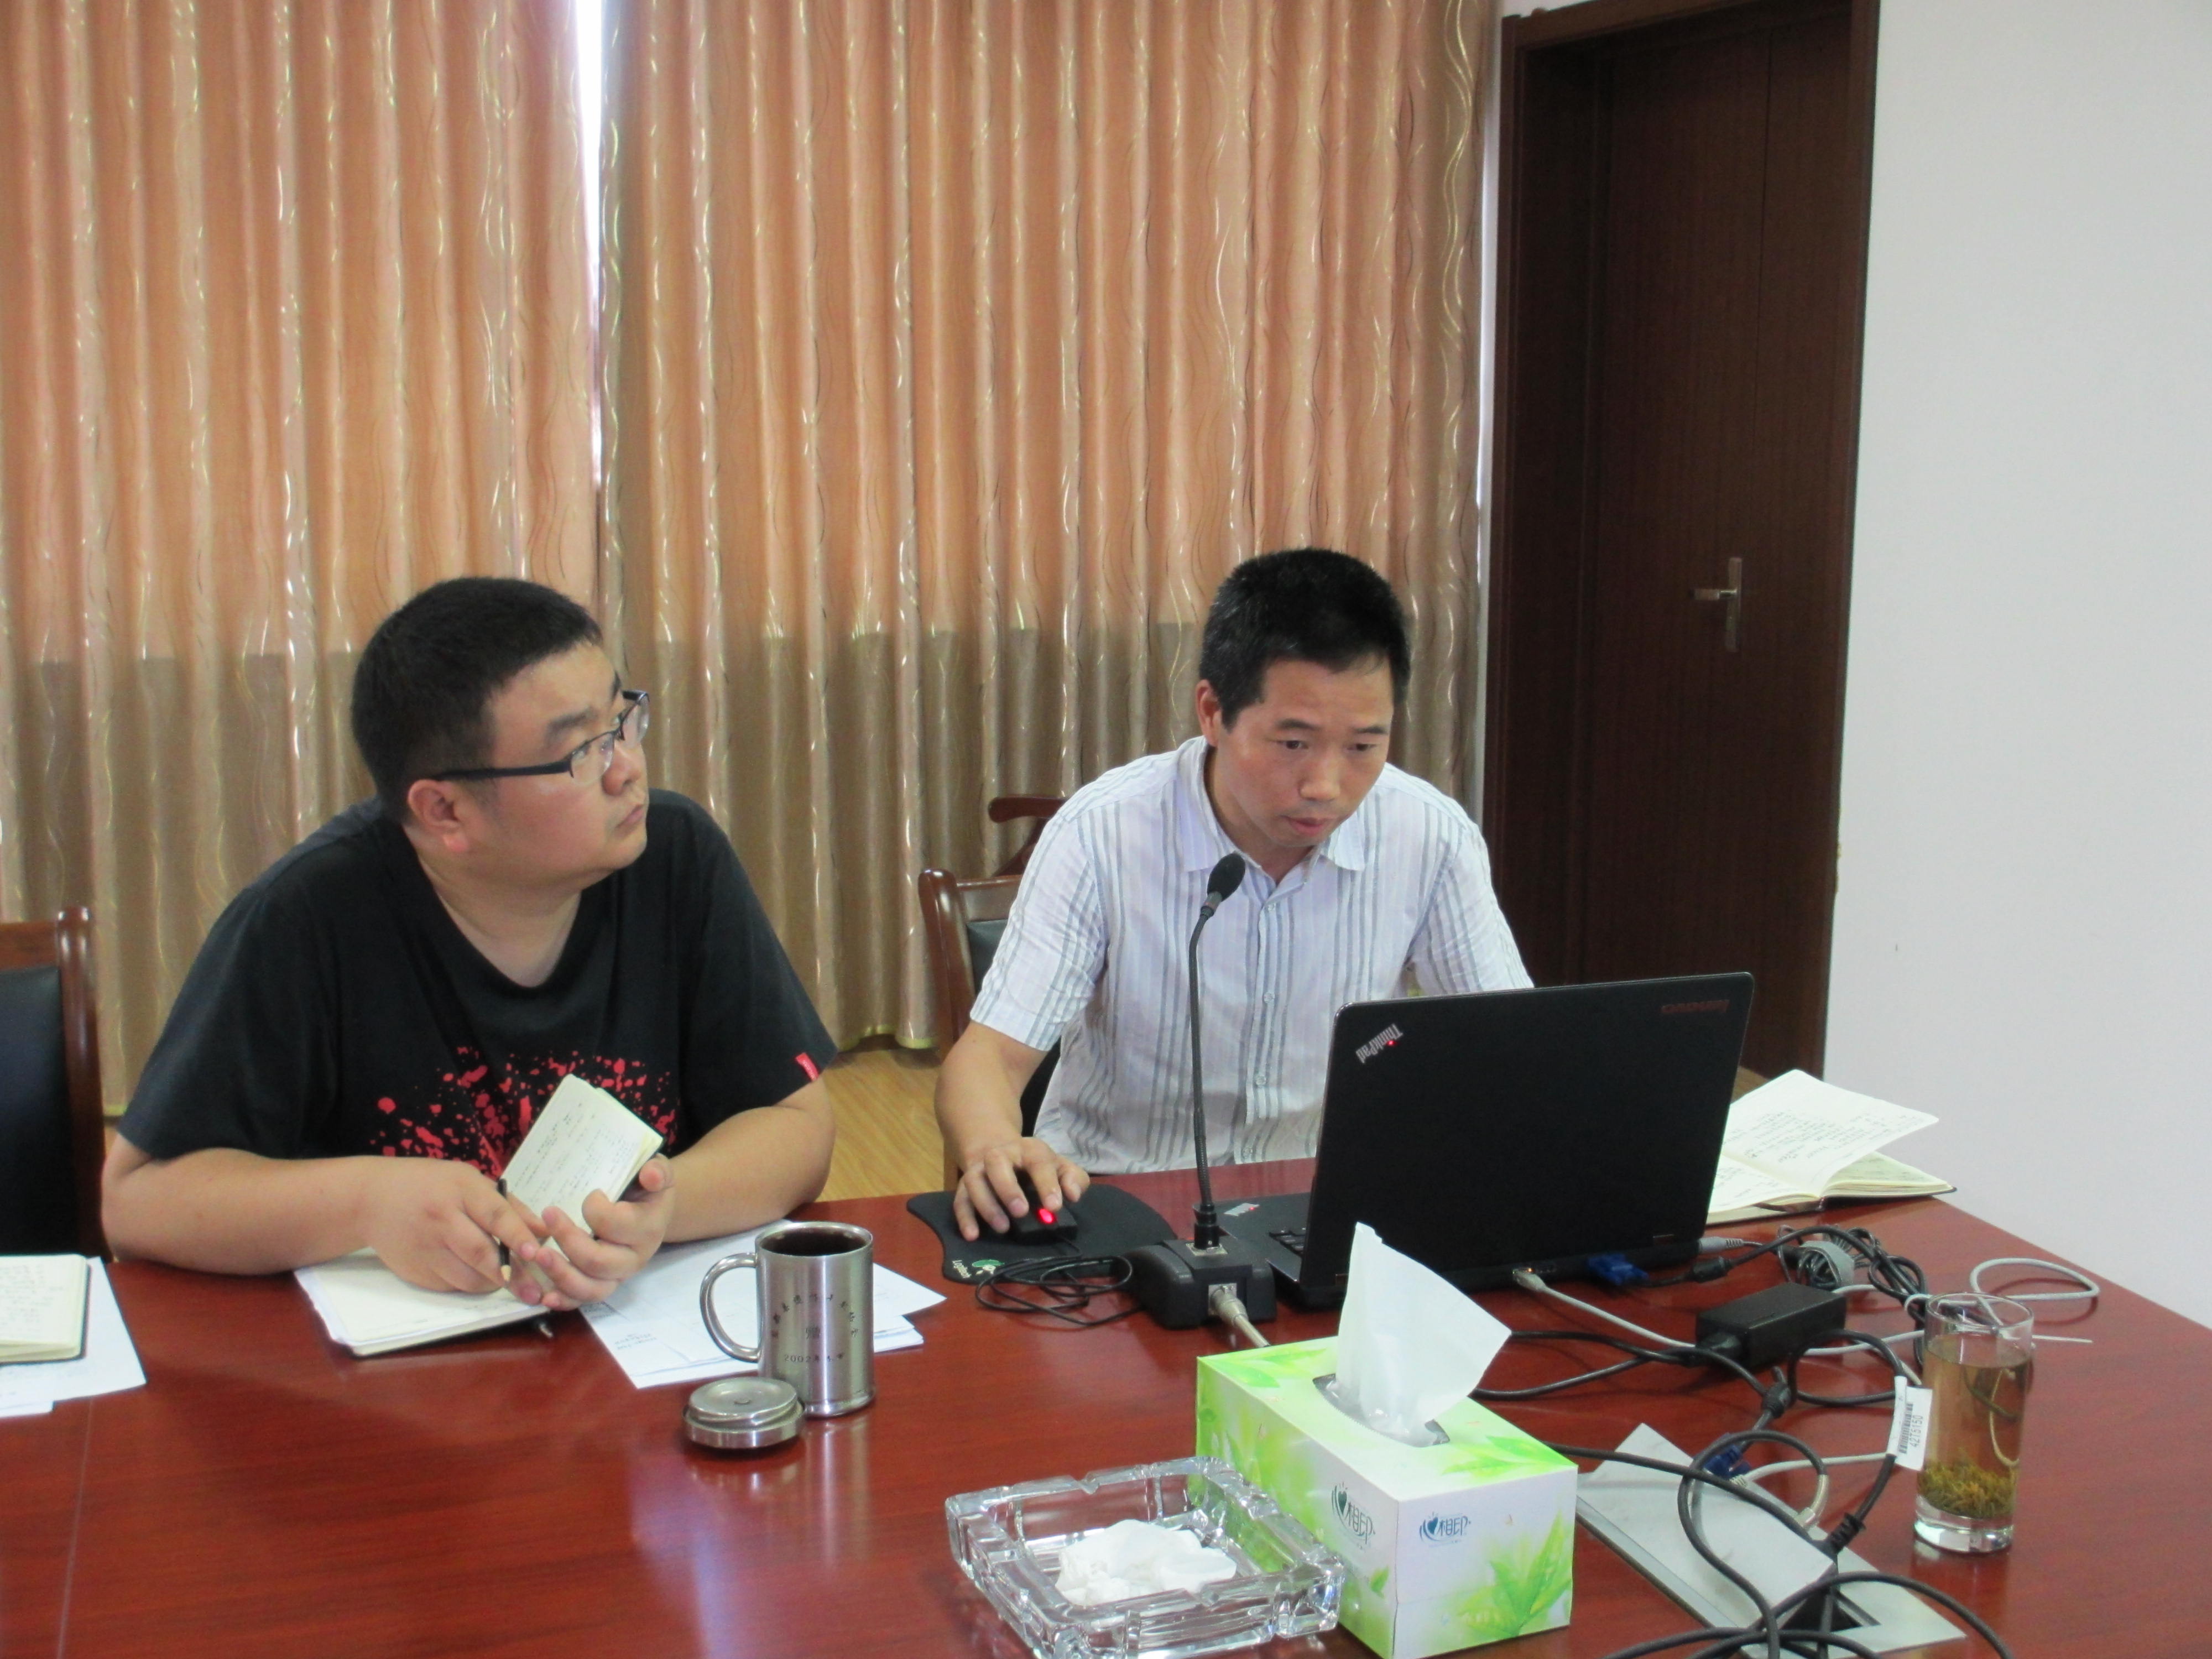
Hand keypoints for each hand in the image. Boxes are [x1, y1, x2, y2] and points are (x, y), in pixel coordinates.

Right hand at [358, 1157, 547, 1297]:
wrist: (371, 1200)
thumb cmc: (430, 1185)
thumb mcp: (469, 1181)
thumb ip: (509, 1206)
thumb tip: (545, 1232)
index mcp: (460, 1189)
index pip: (495, 1215)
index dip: (517, 1236)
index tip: (538, 1253)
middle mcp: (442, 1219)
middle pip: (481, 1253)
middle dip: (512, 1275)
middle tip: (535, 1290)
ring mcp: (426, 1249)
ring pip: (468, 1277)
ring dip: (494, 1284)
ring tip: (510, 1283)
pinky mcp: (415, 1272)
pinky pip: (451, 1286)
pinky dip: (470, 1285)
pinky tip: (477, 1277)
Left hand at [513, 1156, 675, 1308]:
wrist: (649, 1211)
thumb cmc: (645, 1188)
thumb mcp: (656, 1171)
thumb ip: (657, 1170)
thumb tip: (650, 1176)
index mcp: (648, 1229)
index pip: (615, 1225)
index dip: (595, 1209)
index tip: (591, 1192)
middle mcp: (633, 1259)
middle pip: (597, 1261)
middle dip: (568, 1239)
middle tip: (548, 1213)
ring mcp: (617, 1276)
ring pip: (589, 1288)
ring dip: (560, 1273)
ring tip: (537, 1254)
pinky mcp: (602, 1285)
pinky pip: (582, 1300)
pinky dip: (564, 1299)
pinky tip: (545, 1296)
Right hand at [952, 1137, 1089, 1241]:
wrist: (1000, 1149)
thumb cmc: (1036, 1164)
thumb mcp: (1059, 1166)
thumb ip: (1072, 1178)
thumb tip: (1073, 1195)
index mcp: (1028, 1149)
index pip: (1038, 1162)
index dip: (1046, 1183)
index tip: (1054, 1207)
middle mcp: (1000, 1155)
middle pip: (997, 1164)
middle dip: (1008, 1188)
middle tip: (1021, 1212)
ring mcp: (979, 1170)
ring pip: (974, 1181)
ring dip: (986, 1204)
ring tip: (1002, 1228)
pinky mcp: (964, 1186)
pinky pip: (959, 1200)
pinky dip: (964, 1218)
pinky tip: (973, 1236)